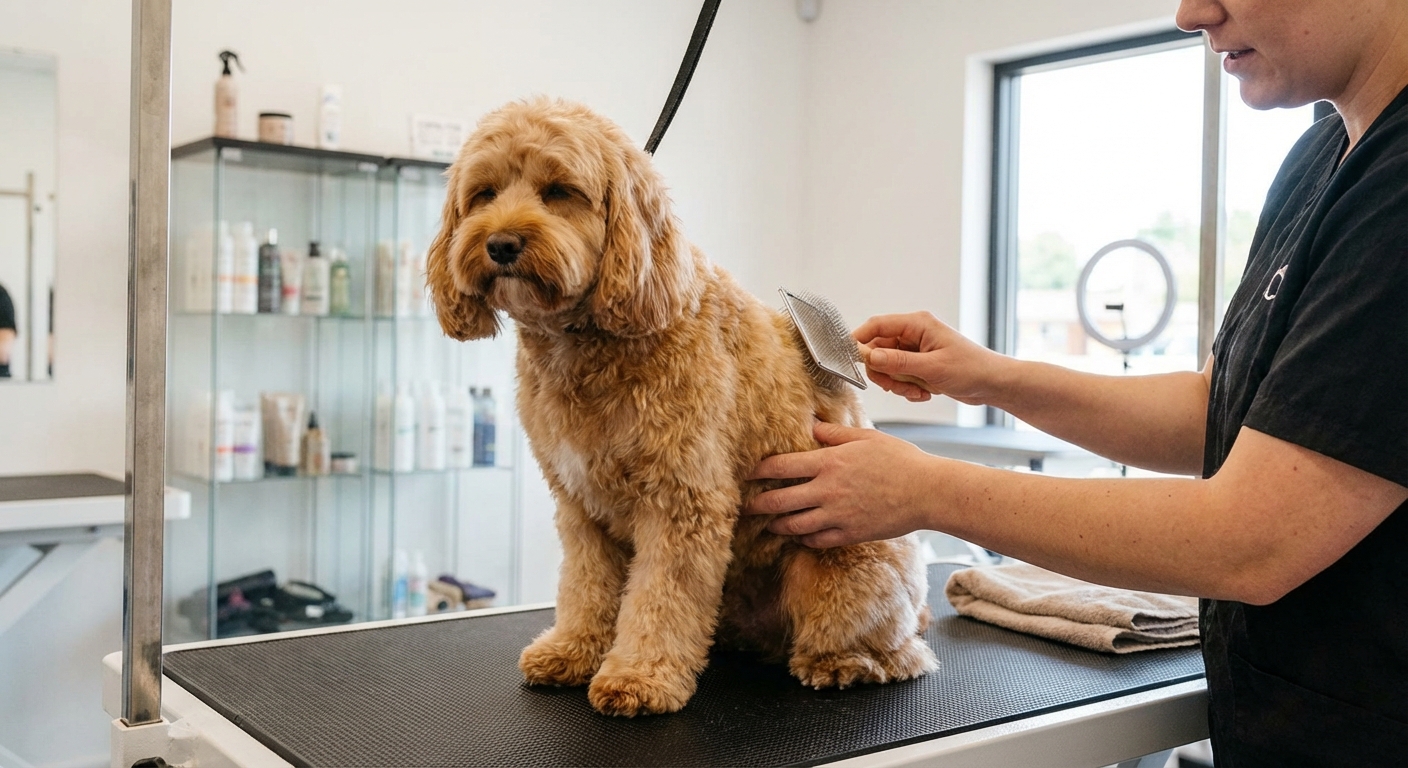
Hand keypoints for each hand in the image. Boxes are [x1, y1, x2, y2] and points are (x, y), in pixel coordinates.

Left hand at [744, 421, 940, 547]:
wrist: (927, 492)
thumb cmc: (900, 459)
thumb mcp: (866, 437)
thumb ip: (835, 434)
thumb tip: (812, 427)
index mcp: (829, 462)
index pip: (780, 467)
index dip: (758, 471)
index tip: (746, 473)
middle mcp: (827, 490)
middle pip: (779, 501)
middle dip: (757, 504)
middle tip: (745, 506)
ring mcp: (837, 515)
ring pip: (793, 525)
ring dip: (777, 525)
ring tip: (768, 524)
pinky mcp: (849, 534)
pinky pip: (816, 540)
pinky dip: (803, 538)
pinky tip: (799, 535)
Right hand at [854, 312, 1007, 404]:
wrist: (992, 384)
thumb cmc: (970, 369)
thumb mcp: (932, 367)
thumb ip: (897, 362)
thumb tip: (868, 357)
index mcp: (917, 324)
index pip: (877, 325)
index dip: (860, 341)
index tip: (851, 360)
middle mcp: (914, 334)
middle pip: (878, 350)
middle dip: (884, 372)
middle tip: (896, 387)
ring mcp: (915, 350)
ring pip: (887, 366)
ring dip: (897, 383)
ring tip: (917, 391)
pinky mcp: (918, 364)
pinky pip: (899, 376)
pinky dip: (907, 388)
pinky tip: (924, 393)